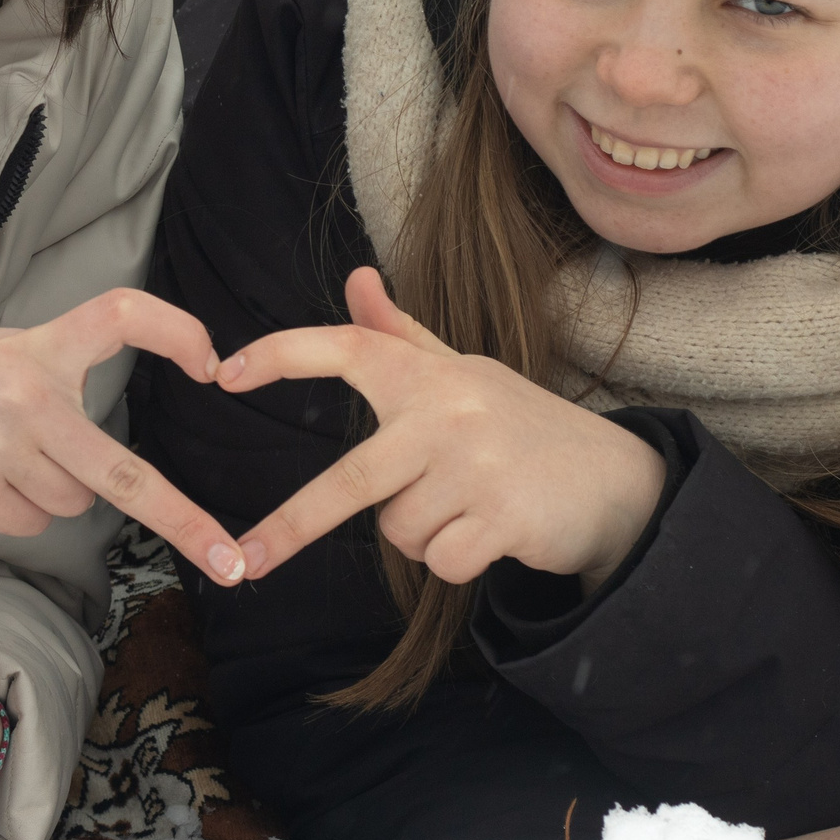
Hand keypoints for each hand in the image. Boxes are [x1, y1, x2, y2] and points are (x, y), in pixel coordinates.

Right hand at [0, 288, 252, 585]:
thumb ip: (50, 378)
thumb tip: (98, 449)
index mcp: (36, 346)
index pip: (119, 316)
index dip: (174, 331)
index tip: (214, 363)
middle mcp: (25, 395)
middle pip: (123, 474)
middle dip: (183, 521)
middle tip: (230, 561)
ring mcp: (0, 449)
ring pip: (72, 504)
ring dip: (49, 494)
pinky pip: (29, 523)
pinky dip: (12, 512)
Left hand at [220, 267, 666, 586]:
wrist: (615, 480)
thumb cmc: (519, 425)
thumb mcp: (462, 372)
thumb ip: (401, 336)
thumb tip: (356, 277)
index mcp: (429, 375)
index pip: (347, 347)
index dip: (282, 355)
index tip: (224, 373)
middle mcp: (448, 412)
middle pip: (349, 482)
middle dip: (290, 527)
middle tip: (243, 560)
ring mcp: (476, 466)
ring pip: (399, 531)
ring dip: (423, 534)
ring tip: (470, 505)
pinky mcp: (503, 518)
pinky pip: (439, 562)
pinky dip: (456, 562)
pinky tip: (493, 533)